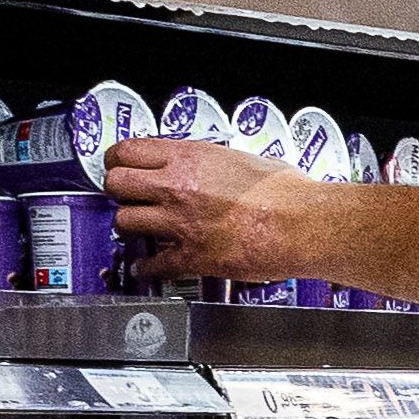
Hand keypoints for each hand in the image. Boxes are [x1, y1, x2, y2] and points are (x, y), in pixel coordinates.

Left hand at [100, 136, 323, 288]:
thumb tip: (208, 166)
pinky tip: (148, 265)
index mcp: (189, 157)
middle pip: (116, 185)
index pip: (127, 151)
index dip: (118, 160)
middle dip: (118, 191)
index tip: (119, 165)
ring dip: (131, 226)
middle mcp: (176, 188)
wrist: (303, 225)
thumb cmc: (285, 192)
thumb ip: (213, 162)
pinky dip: (146, 267)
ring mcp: (179, 224)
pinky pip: (151, 264)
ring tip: (140, 228)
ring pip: (125, 222)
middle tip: (126, 195)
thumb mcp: (243, 158)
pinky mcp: (190, 257)